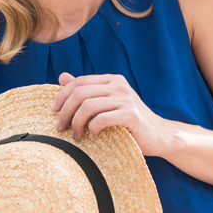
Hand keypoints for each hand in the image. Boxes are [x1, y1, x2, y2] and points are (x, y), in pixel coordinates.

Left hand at [52, 73, 173, 155]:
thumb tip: (62, 76)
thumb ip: (86, 90)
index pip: (78, 82)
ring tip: (75, 135)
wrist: (159, 136)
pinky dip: (93, 127)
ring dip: (76, 122)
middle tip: (60, 128)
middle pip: (80, 93)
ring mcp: (127, 99)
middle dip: (65, 111)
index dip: (61, 96)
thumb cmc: (129, 122)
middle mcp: (119, 86)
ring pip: (88, 106)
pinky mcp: (132, 115)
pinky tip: (93, 134)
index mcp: (111, 80)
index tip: (53, 111)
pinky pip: (103, 119)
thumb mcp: (107, 103)